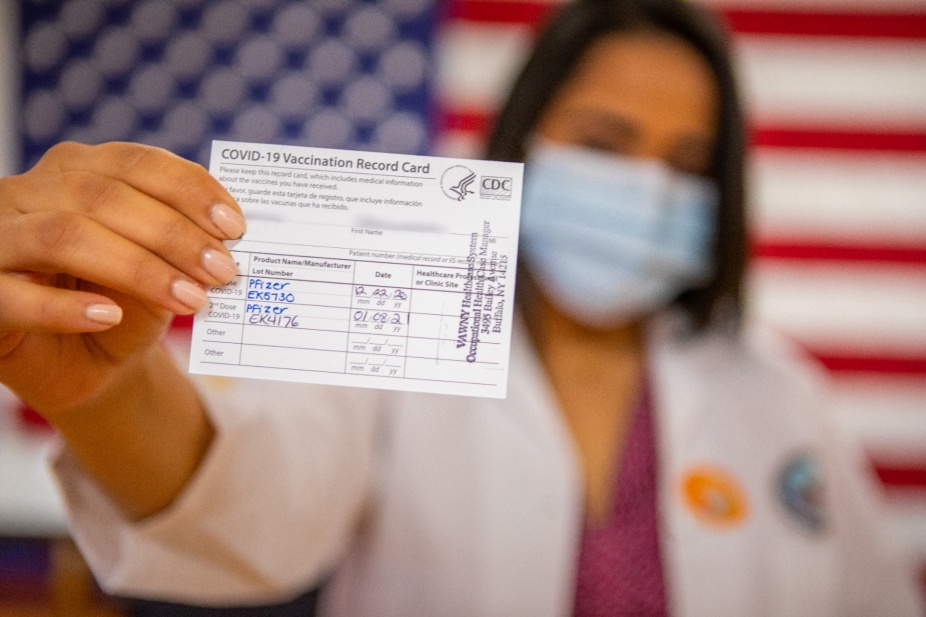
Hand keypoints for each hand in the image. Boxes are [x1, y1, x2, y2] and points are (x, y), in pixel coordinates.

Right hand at [0, 142, 244, 416]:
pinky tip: (109, 316)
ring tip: (190, 299)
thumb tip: (229, 236)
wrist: (84, 364)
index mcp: (76, 171)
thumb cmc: (125, 304)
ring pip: (62, 235)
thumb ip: (184, 245)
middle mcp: (29, 192)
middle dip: (173, 234)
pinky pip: (13, 294)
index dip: (187, 189)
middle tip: (223, 270)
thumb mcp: (162, 268)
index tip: (234, 226)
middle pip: (102, 197)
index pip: (134, 163)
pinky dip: (64, 306)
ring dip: (136, 268)